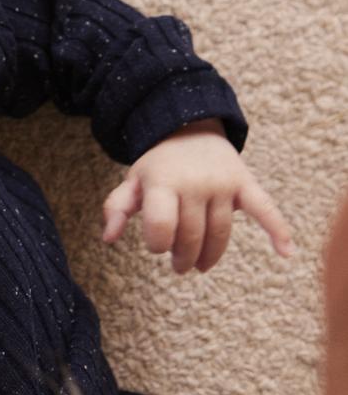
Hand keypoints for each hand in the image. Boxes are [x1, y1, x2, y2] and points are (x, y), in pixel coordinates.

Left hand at [102, 118, 293, 273]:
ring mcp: (222, 183)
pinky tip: (285, 252)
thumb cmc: (158, 165)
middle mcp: (194, 183)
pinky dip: (277, 230)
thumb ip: (117, 207)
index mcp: (163, 183)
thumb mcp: (133, 182)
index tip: (157, 245)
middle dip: (183, 257)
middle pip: (191, 235)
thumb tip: (109, 238)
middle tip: (179, 266)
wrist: (189, 129)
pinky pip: (264, 209)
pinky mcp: (245, 183)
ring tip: (200, 265)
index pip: (161, 227)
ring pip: (220, 232)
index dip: (157, 244)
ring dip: (210, 255)